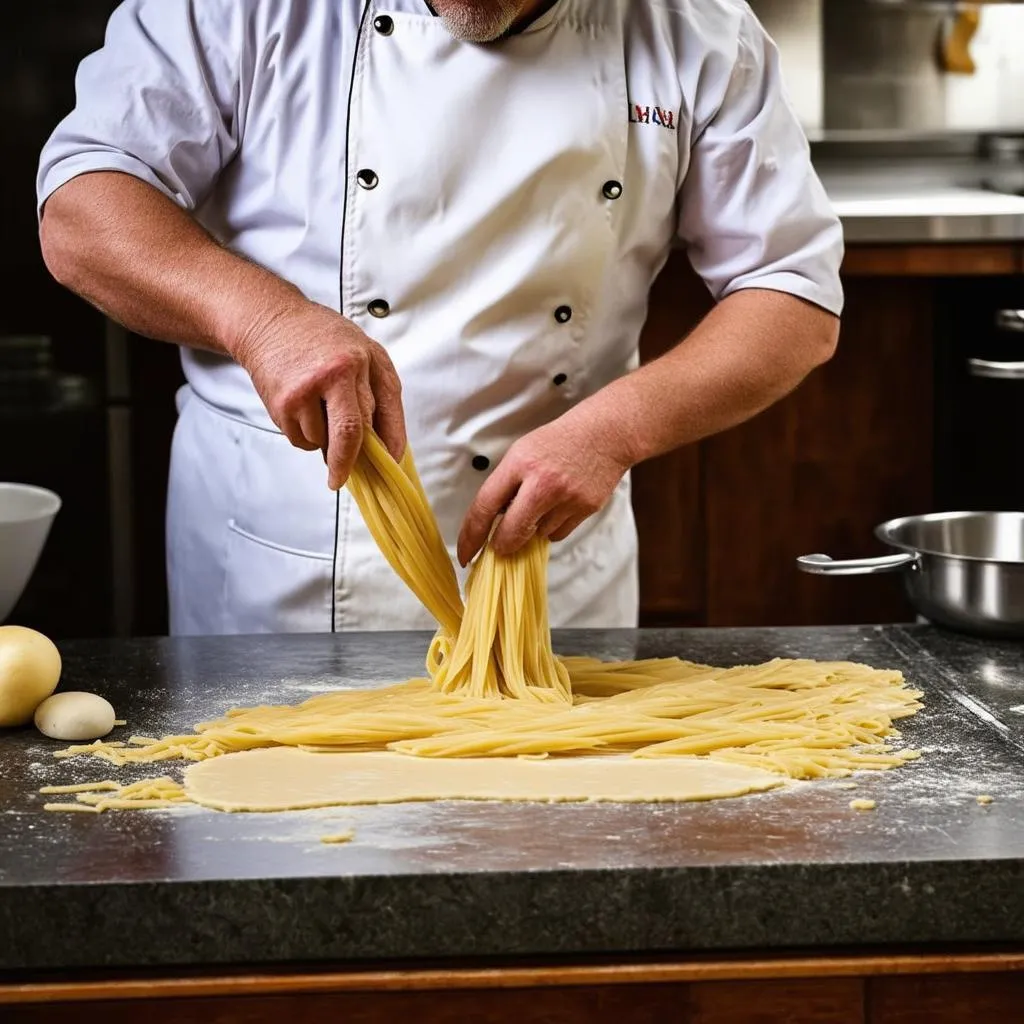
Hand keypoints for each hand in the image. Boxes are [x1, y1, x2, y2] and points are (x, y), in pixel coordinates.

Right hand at [231, 300, 405, 488]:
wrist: (270, 320)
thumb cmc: (322, 336)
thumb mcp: (366, 353)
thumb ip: (381, 395)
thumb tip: (387, 444)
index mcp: (362, 361)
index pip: (381, 415)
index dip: (386, 448)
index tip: (386, 469)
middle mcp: (335, 374)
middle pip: (349, 435)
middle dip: (347, 464)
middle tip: (340, 478)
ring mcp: (305, 390)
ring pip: (322, 441)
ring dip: (323, 439)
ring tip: (317, 407)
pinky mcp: (282, 404)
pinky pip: (300, 439)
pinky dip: (304, 433)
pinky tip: (301, 406)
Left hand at [457, 404, 635, 565]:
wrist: (606, 433)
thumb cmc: (559, 441)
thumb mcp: (522, 452)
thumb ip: (506, 484)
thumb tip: (492, 522)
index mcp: (519, 464)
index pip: (484, 506)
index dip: (471, 535)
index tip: (465, 553)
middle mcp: (542, 483)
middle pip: (511, 533)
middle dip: (502, 546)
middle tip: (500, 545)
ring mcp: (566, 498)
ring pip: (537, 536)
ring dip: (533, 529)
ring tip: (544, 503)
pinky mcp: (586, 509)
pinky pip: (558, 534)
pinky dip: (553, 527)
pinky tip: (560, 506)